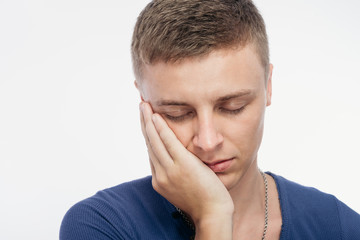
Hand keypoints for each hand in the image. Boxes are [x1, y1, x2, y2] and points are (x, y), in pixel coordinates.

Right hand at [140, 102, 233, 232]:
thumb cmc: (203, 200)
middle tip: (141, 105)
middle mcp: (160, 175)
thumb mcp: (183, 187)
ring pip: (154, 141)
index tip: (145, 121)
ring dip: (148, 121)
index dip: (147, 134)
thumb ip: (176, 172)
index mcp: (160, 180)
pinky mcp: (182, 165)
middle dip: (144, 123)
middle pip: (149, 143)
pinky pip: (168, 142)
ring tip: (144, 105)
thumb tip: (176, 159)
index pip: (151, 152)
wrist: (212, 213)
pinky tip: (156, 115)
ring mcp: (170, 170)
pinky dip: (160, 128)